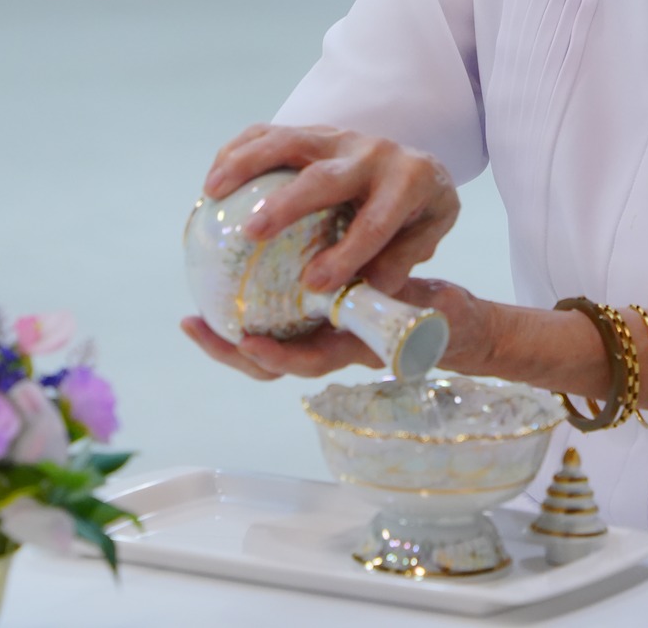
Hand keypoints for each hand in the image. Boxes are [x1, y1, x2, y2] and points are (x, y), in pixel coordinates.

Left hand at [180, 277, 495, 380]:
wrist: (452, 327)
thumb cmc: (445, 321)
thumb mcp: (431, 313)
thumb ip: (411, 306)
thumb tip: (397, 289)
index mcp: (352, 351)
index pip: (308, 361)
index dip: (278, 357)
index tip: (249, 342)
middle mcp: (329, 347)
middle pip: (271, 361)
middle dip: (230, 351)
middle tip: (194, 327)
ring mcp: (320, 336)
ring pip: (268, 344)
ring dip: (229, 335)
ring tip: (194, 318)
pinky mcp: (316, 319)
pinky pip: (278, 319)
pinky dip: (250, 309)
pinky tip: (226, 287)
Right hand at [204, 124, 460, 293]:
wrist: (419, 165)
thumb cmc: (417, 212)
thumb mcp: (427, 235)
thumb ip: (398, 262)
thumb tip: (358, 293)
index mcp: (410, 182)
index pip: (377, 221)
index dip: (347, 253)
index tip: (314, 285)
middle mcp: (373, 153)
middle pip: (326, 176)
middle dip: (287, 203)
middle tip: (252, 232)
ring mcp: (340, 136)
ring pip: (288, 141)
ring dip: (246, 164)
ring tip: (211, 192)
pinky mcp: (313, 131)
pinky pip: (269, 132)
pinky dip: (238, 150)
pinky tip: (214, 177)